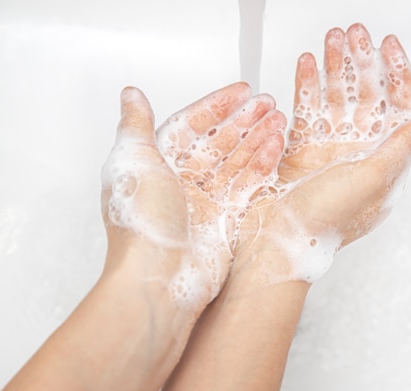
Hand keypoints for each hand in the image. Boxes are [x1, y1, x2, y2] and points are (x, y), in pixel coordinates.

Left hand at [155, 82, 284, 304]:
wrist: (160, 280)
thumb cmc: (141, 226)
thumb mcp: (133, 163)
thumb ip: (136, 126)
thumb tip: (131, 96)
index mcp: (158, 165)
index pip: (192, 126)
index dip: (216, 106)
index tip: (241, 91)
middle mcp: (182, 182)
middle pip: (219, 142)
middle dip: (244, 120)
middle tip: (268, 104)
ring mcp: (205, 202)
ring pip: (237, 161)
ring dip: (258, 139)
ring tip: (279, 121)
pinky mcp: (226, 221)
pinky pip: (248, 186)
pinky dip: (263, 166)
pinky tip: (276, 148)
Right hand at [235, 23, 410, 282]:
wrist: (279, 238)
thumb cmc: (325, 221)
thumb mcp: (372, 180)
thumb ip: (402, 147)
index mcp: (383, 161)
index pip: (398, 108)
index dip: (396, 75)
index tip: (388, 47)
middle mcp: (358, 152)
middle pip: (365, 96)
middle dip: (361, 61)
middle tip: (355, 33)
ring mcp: (329, 148)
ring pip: (336, 97)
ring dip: (334, 66)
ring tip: (331, 40)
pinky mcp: (301, 148)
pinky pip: (307, 109)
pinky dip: (306, 85)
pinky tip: (307, 64)